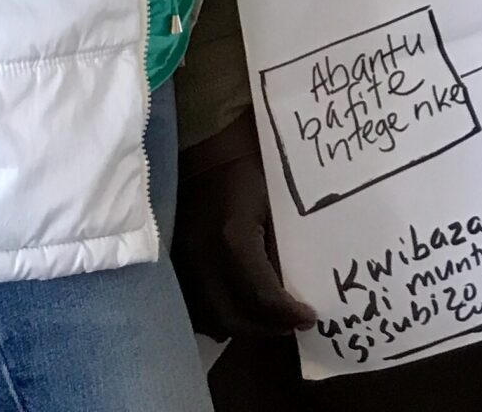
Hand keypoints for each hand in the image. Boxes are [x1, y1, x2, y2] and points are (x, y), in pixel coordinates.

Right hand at [172, 113, 316, 339]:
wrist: (207, 154)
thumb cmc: (251, 172)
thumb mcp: (277, 203)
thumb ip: (283, 245)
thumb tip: (299, 286)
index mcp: (232, 237)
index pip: (260, 294)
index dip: (285, 313)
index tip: (309, 317)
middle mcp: (201, 258)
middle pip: (232, 316)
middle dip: (266, 327)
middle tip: (293, 325)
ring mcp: (181, 265)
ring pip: (209, 319)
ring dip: (242, 327)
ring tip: (271, 322)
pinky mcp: (172, 266)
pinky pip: (193, 308)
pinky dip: (217, 318)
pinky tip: (239, 311)